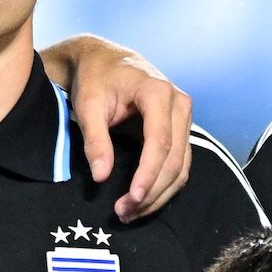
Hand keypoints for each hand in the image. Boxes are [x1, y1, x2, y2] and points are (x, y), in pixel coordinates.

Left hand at [41, 35, 193, 220]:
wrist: (104, 60)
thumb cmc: (95, 78)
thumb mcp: (88, 105)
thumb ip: (95, 139)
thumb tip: (101, 176)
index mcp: (158, 92)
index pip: (160, 141)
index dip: (149, 173)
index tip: (133, 198)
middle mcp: (179, 104)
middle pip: (175, 159)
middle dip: (152, 191)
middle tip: (125, 212)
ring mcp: (183, 117)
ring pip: (181, 166)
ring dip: (159, 194)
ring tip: (130, 212)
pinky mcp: (180, 129)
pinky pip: (179, 163)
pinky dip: (163, 185)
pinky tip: (141, 200)